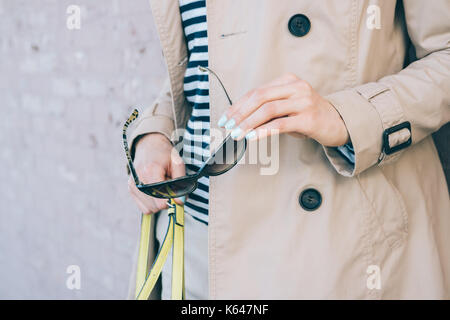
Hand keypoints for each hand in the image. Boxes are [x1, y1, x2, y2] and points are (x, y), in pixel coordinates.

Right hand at [128, 133, 185, 214]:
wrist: (149, 146)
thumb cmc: (164, 154)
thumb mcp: (178, 164)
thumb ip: (181, 183)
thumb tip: (180, 202)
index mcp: (150, 171)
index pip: (161, 200)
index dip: (172, 200)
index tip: (176, 192)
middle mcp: (138, 180)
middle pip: (157, 206)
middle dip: (167, 200)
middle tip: (169, 186)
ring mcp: (133, 186)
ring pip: (150, 209)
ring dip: (159, 202)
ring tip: (162, 187)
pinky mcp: (131, 189)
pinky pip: (144, 208)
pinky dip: (152, 203)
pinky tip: (155, 190)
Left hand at [218, 73, 348, 146]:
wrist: (338, 123)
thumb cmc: (308, 116)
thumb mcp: (288, 107)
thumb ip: (268, 108)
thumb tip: (239, 120)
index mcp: (288, 81)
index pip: (256, 91)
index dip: (237, 105)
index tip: (224, 118)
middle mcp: (296, 87)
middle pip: (259, 97)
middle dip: (239, 113)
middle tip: (227, 127)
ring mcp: (303, 101)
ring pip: (268, 110)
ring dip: (248, 123)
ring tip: (236, 134)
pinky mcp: (308, 118)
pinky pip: (281, 124)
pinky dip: (263, 131)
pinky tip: (252, 138)